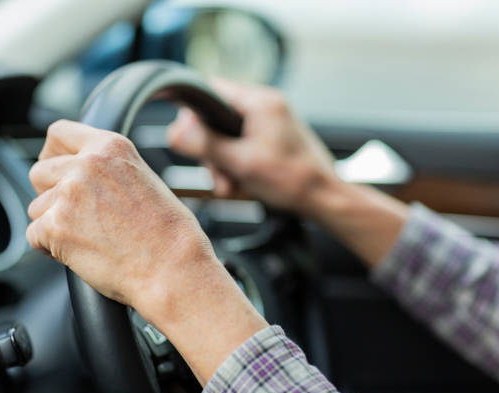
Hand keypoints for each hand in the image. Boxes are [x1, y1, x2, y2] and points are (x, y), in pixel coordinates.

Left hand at [27, 120, 266, 382]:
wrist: (172, 268)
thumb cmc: (168, 234)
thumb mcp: (143, 179)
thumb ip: (108, 169)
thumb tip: (78, 173)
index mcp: (111, 147)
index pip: (59, 133)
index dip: (53, 155)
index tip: (55, 170)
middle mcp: (87, 164)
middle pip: (39, 172)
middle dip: (49, 193)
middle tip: (75, 214)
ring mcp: (69, 194)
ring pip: (36, 207)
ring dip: (53, 223)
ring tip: (89, 238)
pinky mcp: (56, 226)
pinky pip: (34, 235)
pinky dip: (51, 248)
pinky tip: (81, 253)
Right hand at [167, 79, 336, 215]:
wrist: (324, 198)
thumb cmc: (293, 179)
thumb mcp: (241, 163)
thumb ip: (205, 145)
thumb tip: (174, 131)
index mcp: (260, 102)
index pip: (211, 89)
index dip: (194, 113)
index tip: (187, 137)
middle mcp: (265, 105)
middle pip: (216, 118)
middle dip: (211, 150)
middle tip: (217, 174)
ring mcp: (269, 122)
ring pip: (227, 136)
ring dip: (223, 163)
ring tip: (230, 186)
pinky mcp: (271, 138)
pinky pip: (241, 145)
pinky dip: (236, 165)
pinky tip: (239, 184)